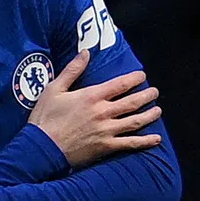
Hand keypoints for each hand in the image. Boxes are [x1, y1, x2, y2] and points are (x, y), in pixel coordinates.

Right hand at [28, 51, 162, 167]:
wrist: (42, 148)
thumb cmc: (45, 117)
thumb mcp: (54, 89)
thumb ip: (72, 70)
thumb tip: (85, 52)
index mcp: (92, 96)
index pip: (120, 84)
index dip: (134, 78)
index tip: (142, 76)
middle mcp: (103, 112)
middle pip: (132, 102)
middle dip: (146, 95)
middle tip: (155, 92)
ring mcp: (107, 131)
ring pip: (135, 121)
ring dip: (149, 115)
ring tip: (158, 110)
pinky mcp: (106, 147)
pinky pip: (130, 143)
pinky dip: (145, 141)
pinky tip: (156, 139)